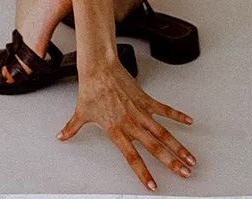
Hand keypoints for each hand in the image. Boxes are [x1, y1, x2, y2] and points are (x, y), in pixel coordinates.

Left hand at [56, 59, 195, 189]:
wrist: (99, 67)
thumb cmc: (90, 88)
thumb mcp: (81, 112)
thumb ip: (72, 128)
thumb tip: (61, 137)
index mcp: (116, 130)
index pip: (132, 157)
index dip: (143, 172)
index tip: (153, 185)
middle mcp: (131, 123)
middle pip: (155, 147)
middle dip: (171, 162)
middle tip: (184, 174)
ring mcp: (140, 111)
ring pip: (163, 132)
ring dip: (178, 146)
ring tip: (190, 158)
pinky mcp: (145, 98)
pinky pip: (164, 109)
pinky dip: (177, 115)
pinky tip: (189, 122)